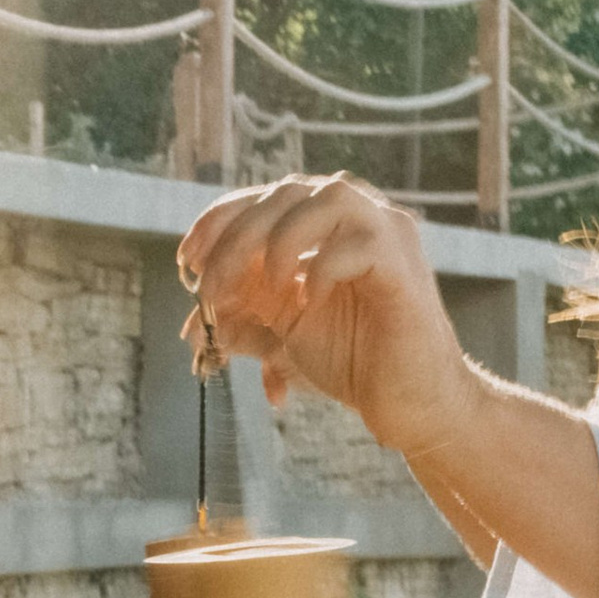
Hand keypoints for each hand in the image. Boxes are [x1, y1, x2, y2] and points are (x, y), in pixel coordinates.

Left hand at [179, 173, 475, 457]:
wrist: (411, 405)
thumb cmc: (355, 362)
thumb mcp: (284, 332)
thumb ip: (244, 317)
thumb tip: (190, 324)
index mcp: (329, 226)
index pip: (266, 196)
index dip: (220, 220)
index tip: (187, 261)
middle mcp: (360, 217)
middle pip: (288, 192)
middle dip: (237, 236)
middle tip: (210, 288)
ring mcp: (389, 236)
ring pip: (330, 195)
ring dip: (281, 238)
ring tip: (269, 286)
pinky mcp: (405, 267)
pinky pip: (361, 243)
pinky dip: (323, 268)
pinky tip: (311, 302)